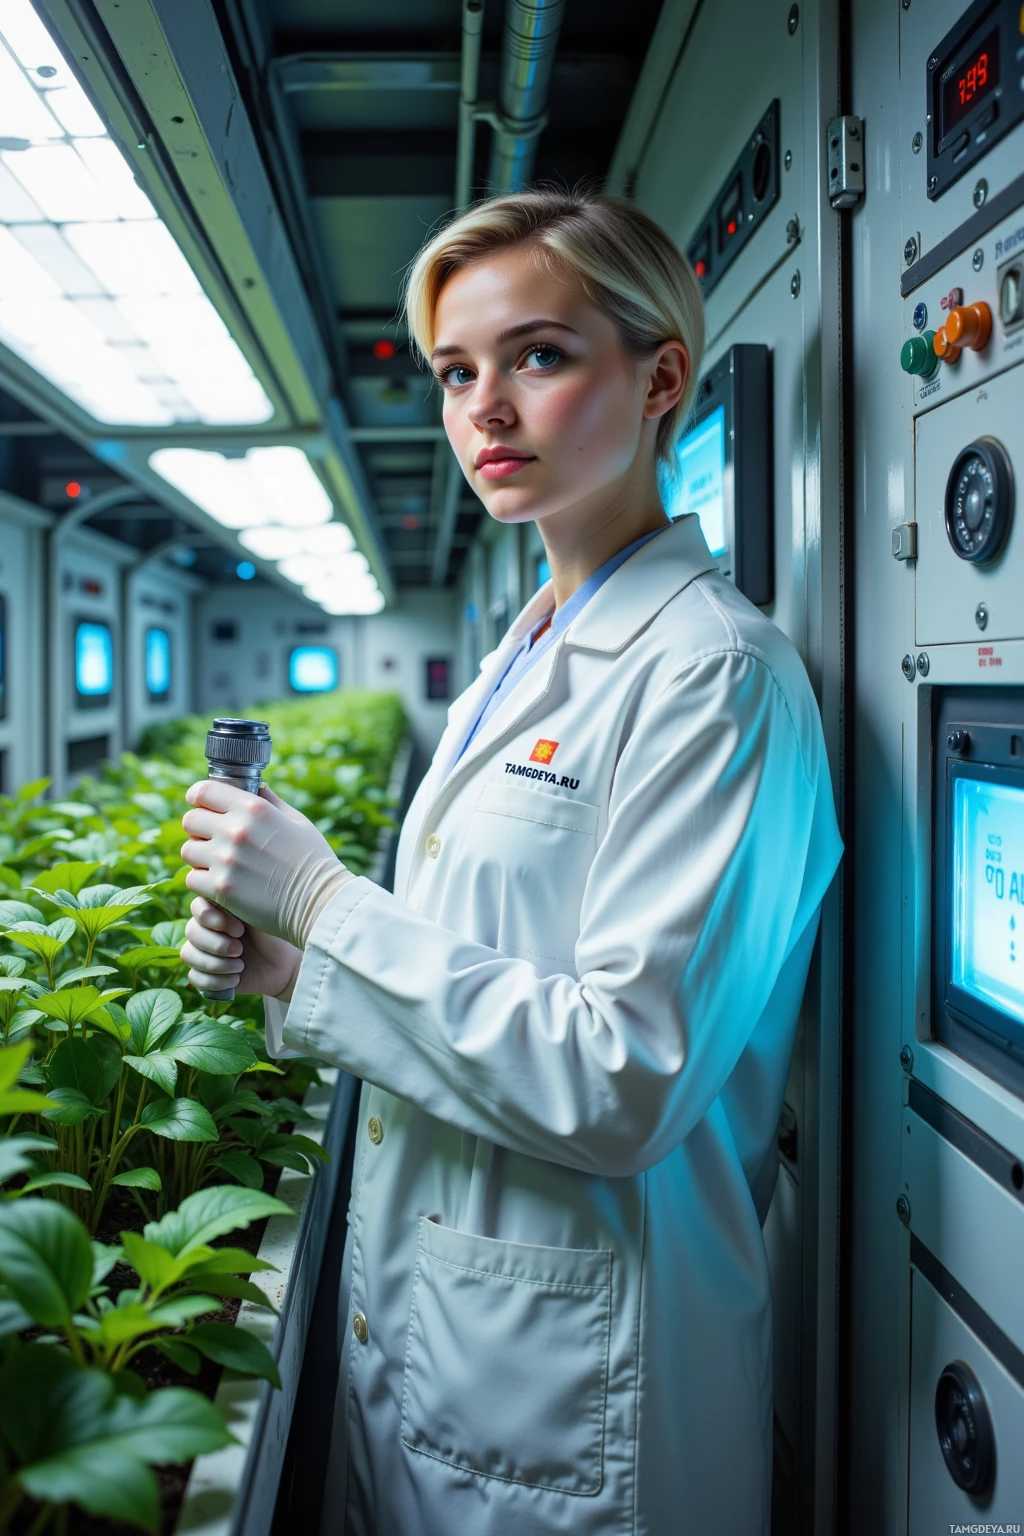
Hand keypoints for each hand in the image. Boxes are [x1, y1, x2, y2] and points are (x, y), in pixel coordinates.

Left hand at [180, 781, 353, 950]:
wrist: (320, 903)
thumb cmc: (313, 861)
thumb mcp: (297, 821)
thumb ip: (271, 801)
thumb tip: (256, 785)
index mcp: (254, 808)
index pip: (204, 791)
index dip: (198, 798)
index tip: (201, 805)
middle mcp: (236, 830)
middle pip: (190, 820)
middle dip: (198, 829)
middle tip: (212, 840)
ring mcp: (226, 860)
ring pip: (188, 850)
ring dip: (199, 857)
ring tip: (218, 864)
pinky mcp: (221, 888)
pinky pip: (192, 879)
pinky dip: (203, 882)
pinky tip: (221, 885)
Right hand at [180, 897, 300, 998]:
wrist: (284, 964)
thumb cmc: (272, 933)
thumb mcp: (259, 913)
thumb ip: (238, 900)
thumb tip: (220, 888)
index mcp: (216, 908)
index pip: (197, 907)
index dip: (214, 920)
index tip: (240, 929)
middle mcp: (205, 928)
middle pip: (191, 931)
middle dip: (216, 944)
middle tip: (240, 949)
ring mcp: (202, 951)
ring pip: (188, 954)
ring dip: (215, 964)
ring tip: (240, 966)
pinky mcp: (205, 973)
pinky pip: (193, 977)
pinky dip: (215, 981)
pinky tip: (235, 979)